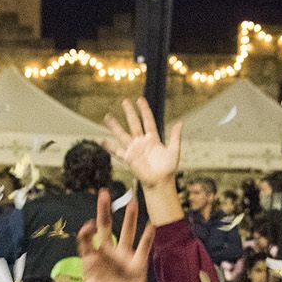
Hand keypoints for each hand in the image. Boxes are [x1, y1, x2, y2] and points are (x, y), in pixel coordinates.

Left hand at [65, 190, 153, 281]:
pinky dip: (148, 237)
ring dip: (129, 218)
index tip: (88, 228)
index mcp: (92, 260)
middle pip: (105, 228)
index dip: (86, 231)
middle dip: (104, 211)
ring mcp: (124, 258)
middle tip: (104, 193)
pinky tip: (151, 224)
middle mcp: (107, 255)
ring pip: (127, 233)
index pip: (87, 239)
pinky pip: (144, 248)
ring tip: (131, 201)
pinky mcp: (138, 265)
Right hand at [105, 98, 182, 225]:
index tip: (140, 99)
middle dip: (129, 112)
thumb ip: (175, 136)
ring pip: (122, 134)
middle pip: (134, 123)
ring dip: (115, 126)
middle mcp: (141, 142)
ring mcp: (134, 149)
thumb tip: (180, 123)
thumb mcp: (174, 150)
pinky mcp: (129, 158)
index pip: (148, 120)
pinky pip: (117, 151)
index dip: (144, 110)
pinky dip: (109, 147)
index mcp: (153, 138)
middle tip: (124, 101)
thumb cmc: (168, 169)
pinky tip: (102, 141)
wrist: (160, 182)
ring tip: (107, 117)